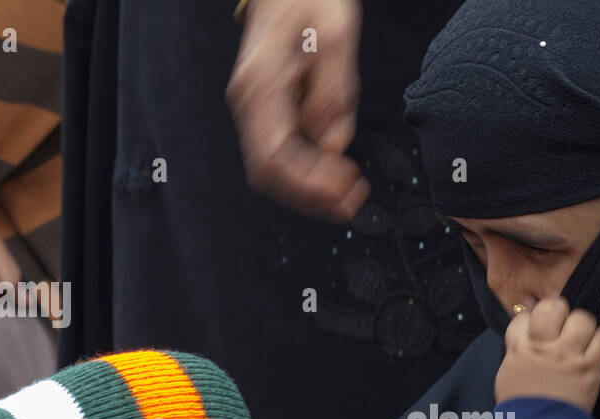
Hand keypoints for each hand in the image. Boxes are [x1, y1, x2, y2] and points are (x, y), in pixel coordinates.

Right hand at [226, 0, 369, 220]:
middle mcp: (251, 101)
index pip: (274, 157)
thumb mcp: (336, 35)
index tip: (342, 189)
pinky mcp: (270, 107)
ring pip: (273, 168)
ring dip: (308, 189)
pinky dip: (308, 170)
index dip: (309, 184)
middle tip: (348, 203)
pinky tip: (335, 171)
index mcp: (260, 85)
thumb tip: (333, 143)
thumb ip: (335, 93)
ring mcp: (258, 106)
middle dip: (309, 196)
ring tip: (345, 195)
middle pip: (269, 173)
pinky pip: (282, 151)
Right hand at [494, 297, 599, 412]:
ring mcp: (567, 357)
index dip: (532, 321)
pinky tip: (595, 349)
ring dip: (582, 326)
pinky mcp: (589, 368)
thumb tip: (525, 334)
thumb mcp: (508, 375)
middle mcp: (543, 348)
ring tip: (580, 339)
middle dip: (558, 313)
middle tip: (562, 327)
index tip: (538, 330)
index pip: (524, 317)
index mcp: (520, 350)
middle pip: (553, 307)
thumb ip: (517, 350)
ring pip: (581, 319)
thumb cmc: (522, 408)